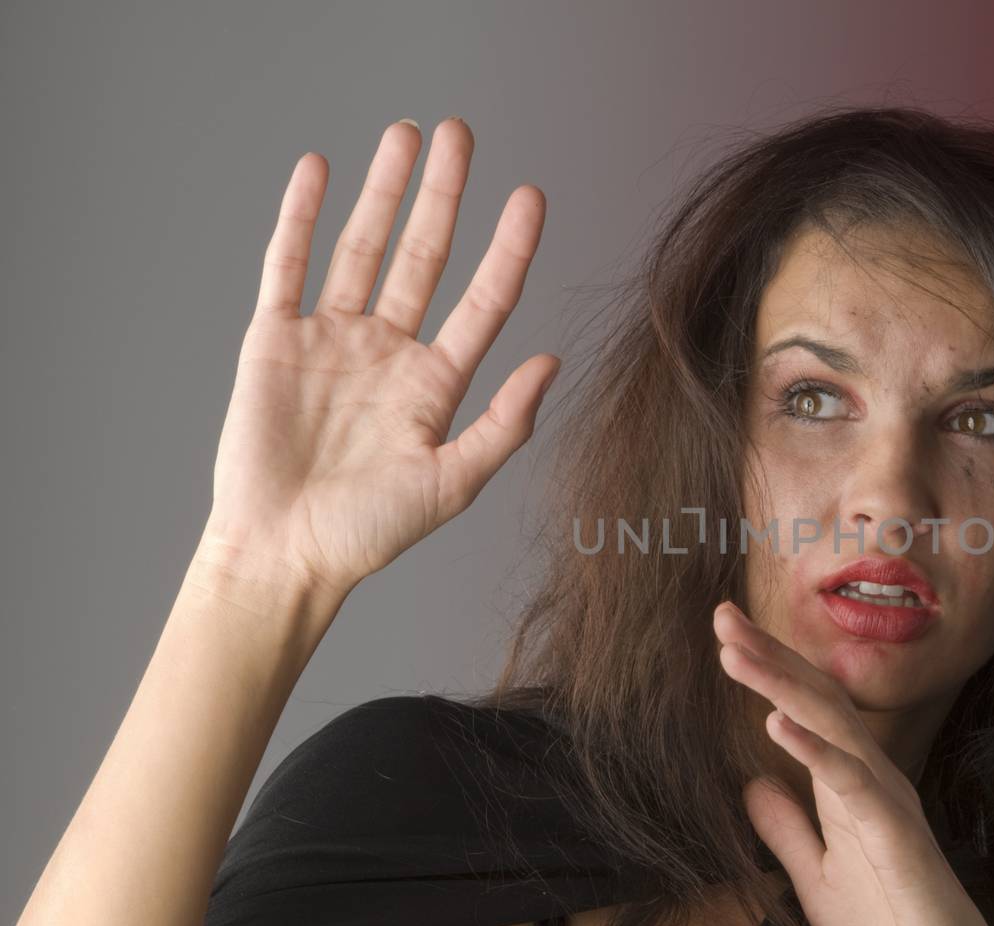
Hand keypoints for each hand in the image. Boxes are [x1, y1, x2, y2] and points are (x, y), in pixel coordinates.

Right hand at [202, 118, 560, 592]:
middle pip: (424, 256)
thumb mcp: (452, 483)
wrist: (284, 555)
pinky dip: (300, 217)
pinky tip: (318, 170)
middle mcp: (389, 351)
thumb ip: (504, 424)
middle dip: (444, 195)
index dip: (508, 248)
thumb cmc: (368, 533)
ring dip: (383, 191)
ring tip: (405, 134)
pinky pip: (289, 266)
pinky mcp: (274, 340)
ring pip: (362, 247)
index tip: (530, 197)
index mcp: (437, 383)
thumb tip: (552, 363)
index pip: (484, 300)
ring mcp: (332, 340)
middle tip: (462, 134)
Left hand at [712, 600, 993, 925]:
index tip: (725, 633)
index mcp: (852, 786)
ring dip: (780, 687)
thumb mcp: (816, 878)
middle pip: (816, 701)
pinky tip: (775, 725)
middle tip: (722, 616)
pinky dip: (812, 750)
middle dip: (769, 657)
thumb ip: (788, 829)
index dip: (769, 670)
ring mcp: (885, 802)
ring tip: (736, 654)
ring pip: (831, 726)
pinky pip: (849, 783)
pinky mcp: (894, 834)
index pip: (806, 712)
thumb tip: (753, 783)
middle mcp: (871, 779)